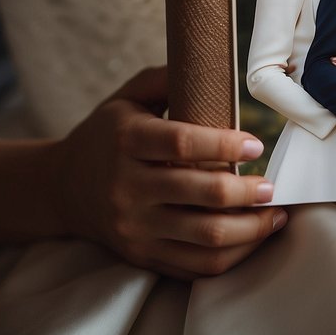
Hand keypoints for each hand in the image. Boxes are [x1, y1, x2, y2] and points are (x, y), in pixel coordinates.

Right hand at [52, 68, 286, 278]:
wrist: (61, 188)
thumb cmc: (105, 136)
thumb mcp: (125, 98)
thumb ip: (164, 80)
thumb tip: (212, 68)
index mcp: (126, 141)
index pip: (181, 143)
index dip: (223, 145)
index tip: (255, 144)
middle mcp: (128, 187)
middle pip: (200, 195)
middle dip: (246, 192)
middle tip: (272, 186)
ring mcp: (135, 226)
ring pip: (204, 237)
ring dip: (250, 229)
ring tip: (274, 215)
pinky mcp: (142, 255)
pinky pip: (196, 266)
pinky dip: (233, 256)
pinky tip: (253, 238)